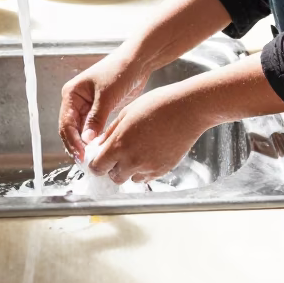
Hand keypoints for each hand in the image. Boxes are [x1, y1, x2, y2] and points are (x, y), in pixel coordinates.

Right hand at [59, 50, 150, 162]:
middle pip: (70, 129)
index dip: (72, 141)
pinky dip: (94, 139)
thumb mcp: (107, 95)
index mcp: (71, 93)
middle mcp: (76, 101)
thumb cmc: (120, 71)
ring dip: (85, 144)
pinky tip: (100, 149)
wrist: (137, 61)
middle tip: (86, 162)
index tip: (81, 155)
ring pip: (80, 131)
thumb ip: (96, 118)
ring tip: (93, 159)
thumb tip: (87, 140)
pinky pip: (92, 129)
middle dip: (76, 146)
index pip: (66, 123)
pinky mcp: (98, 111)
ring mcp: (86, 106)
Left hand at [86, 86, 210, 183]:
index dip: (96, 164)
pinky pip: (148, 177)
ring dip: (130, 170)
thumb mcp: (127, 113)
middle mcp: (133, 160)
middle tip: (118, 154)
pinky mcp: (163, 170)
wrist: (187, 109)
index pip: (98, 167)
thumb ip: (111, 132)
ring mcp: (149, 167)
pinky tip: (150, 152)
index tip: (99, 159)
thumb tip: (100, 144)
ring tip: (138, 150)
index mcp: (120, 144)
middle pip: (114, 177)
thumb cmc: (158, 104)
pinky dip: (145, 169)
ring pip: (131, 178)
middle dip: (113, 168)